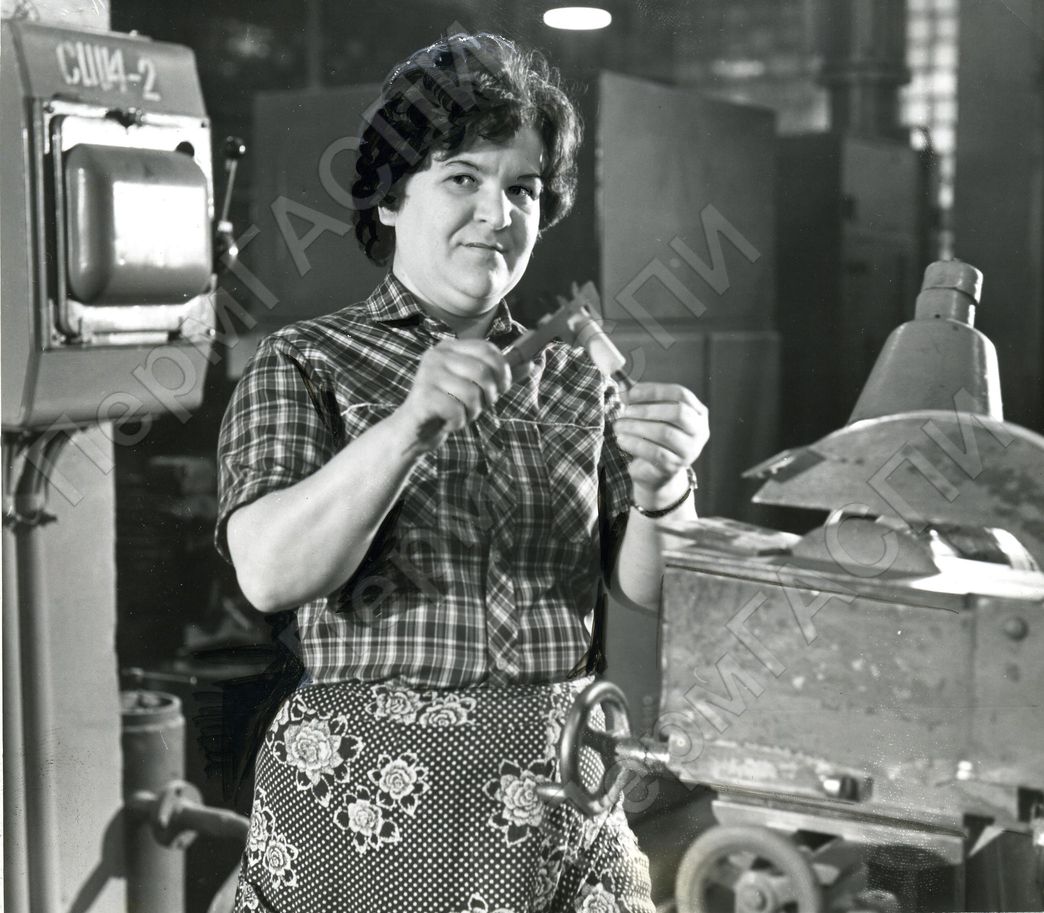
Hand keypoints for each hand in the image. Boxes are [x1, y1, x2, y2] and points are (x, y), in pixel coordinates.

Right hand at [393, 339, 510, 451]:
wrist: (415, 430)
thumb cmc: (449, 405)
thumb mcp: (477, 387)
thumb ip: (501, 375)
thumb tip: (532, 362)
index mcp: (450, 347)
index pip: (488, 349)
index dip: (503, 371)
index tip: (501, 388)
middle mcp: (436, 355)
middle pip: (482, 372)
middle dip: (489, 396)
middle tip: (478, 406)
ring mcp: (426, 374)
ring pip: (471, 393)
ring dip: (473, 412)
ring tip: (461, 414)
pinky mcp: (422, 396)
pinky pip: (456, 410)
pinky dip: (458, 422)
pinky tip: (449, 423)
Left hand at [612, 382, 708, 505]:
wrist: (656, 473)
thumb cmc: (654, 438)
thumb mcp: (649, 415)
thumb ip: (639, 399)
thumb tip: (622, 383)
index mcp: (697, 413)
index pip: (680, 394)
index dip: (654, 391)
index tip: (631, 392)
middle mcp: (699, 432)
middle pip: (678, 412)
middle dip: (647, 410)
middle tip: (625, 411)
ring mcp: (689, 451)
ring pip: (665, 433)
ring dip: (636, 426)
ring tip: (619, 426)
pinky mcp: (674, 467)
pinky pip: (654, 452)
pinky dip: (634, 444)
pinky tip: (622, 440)